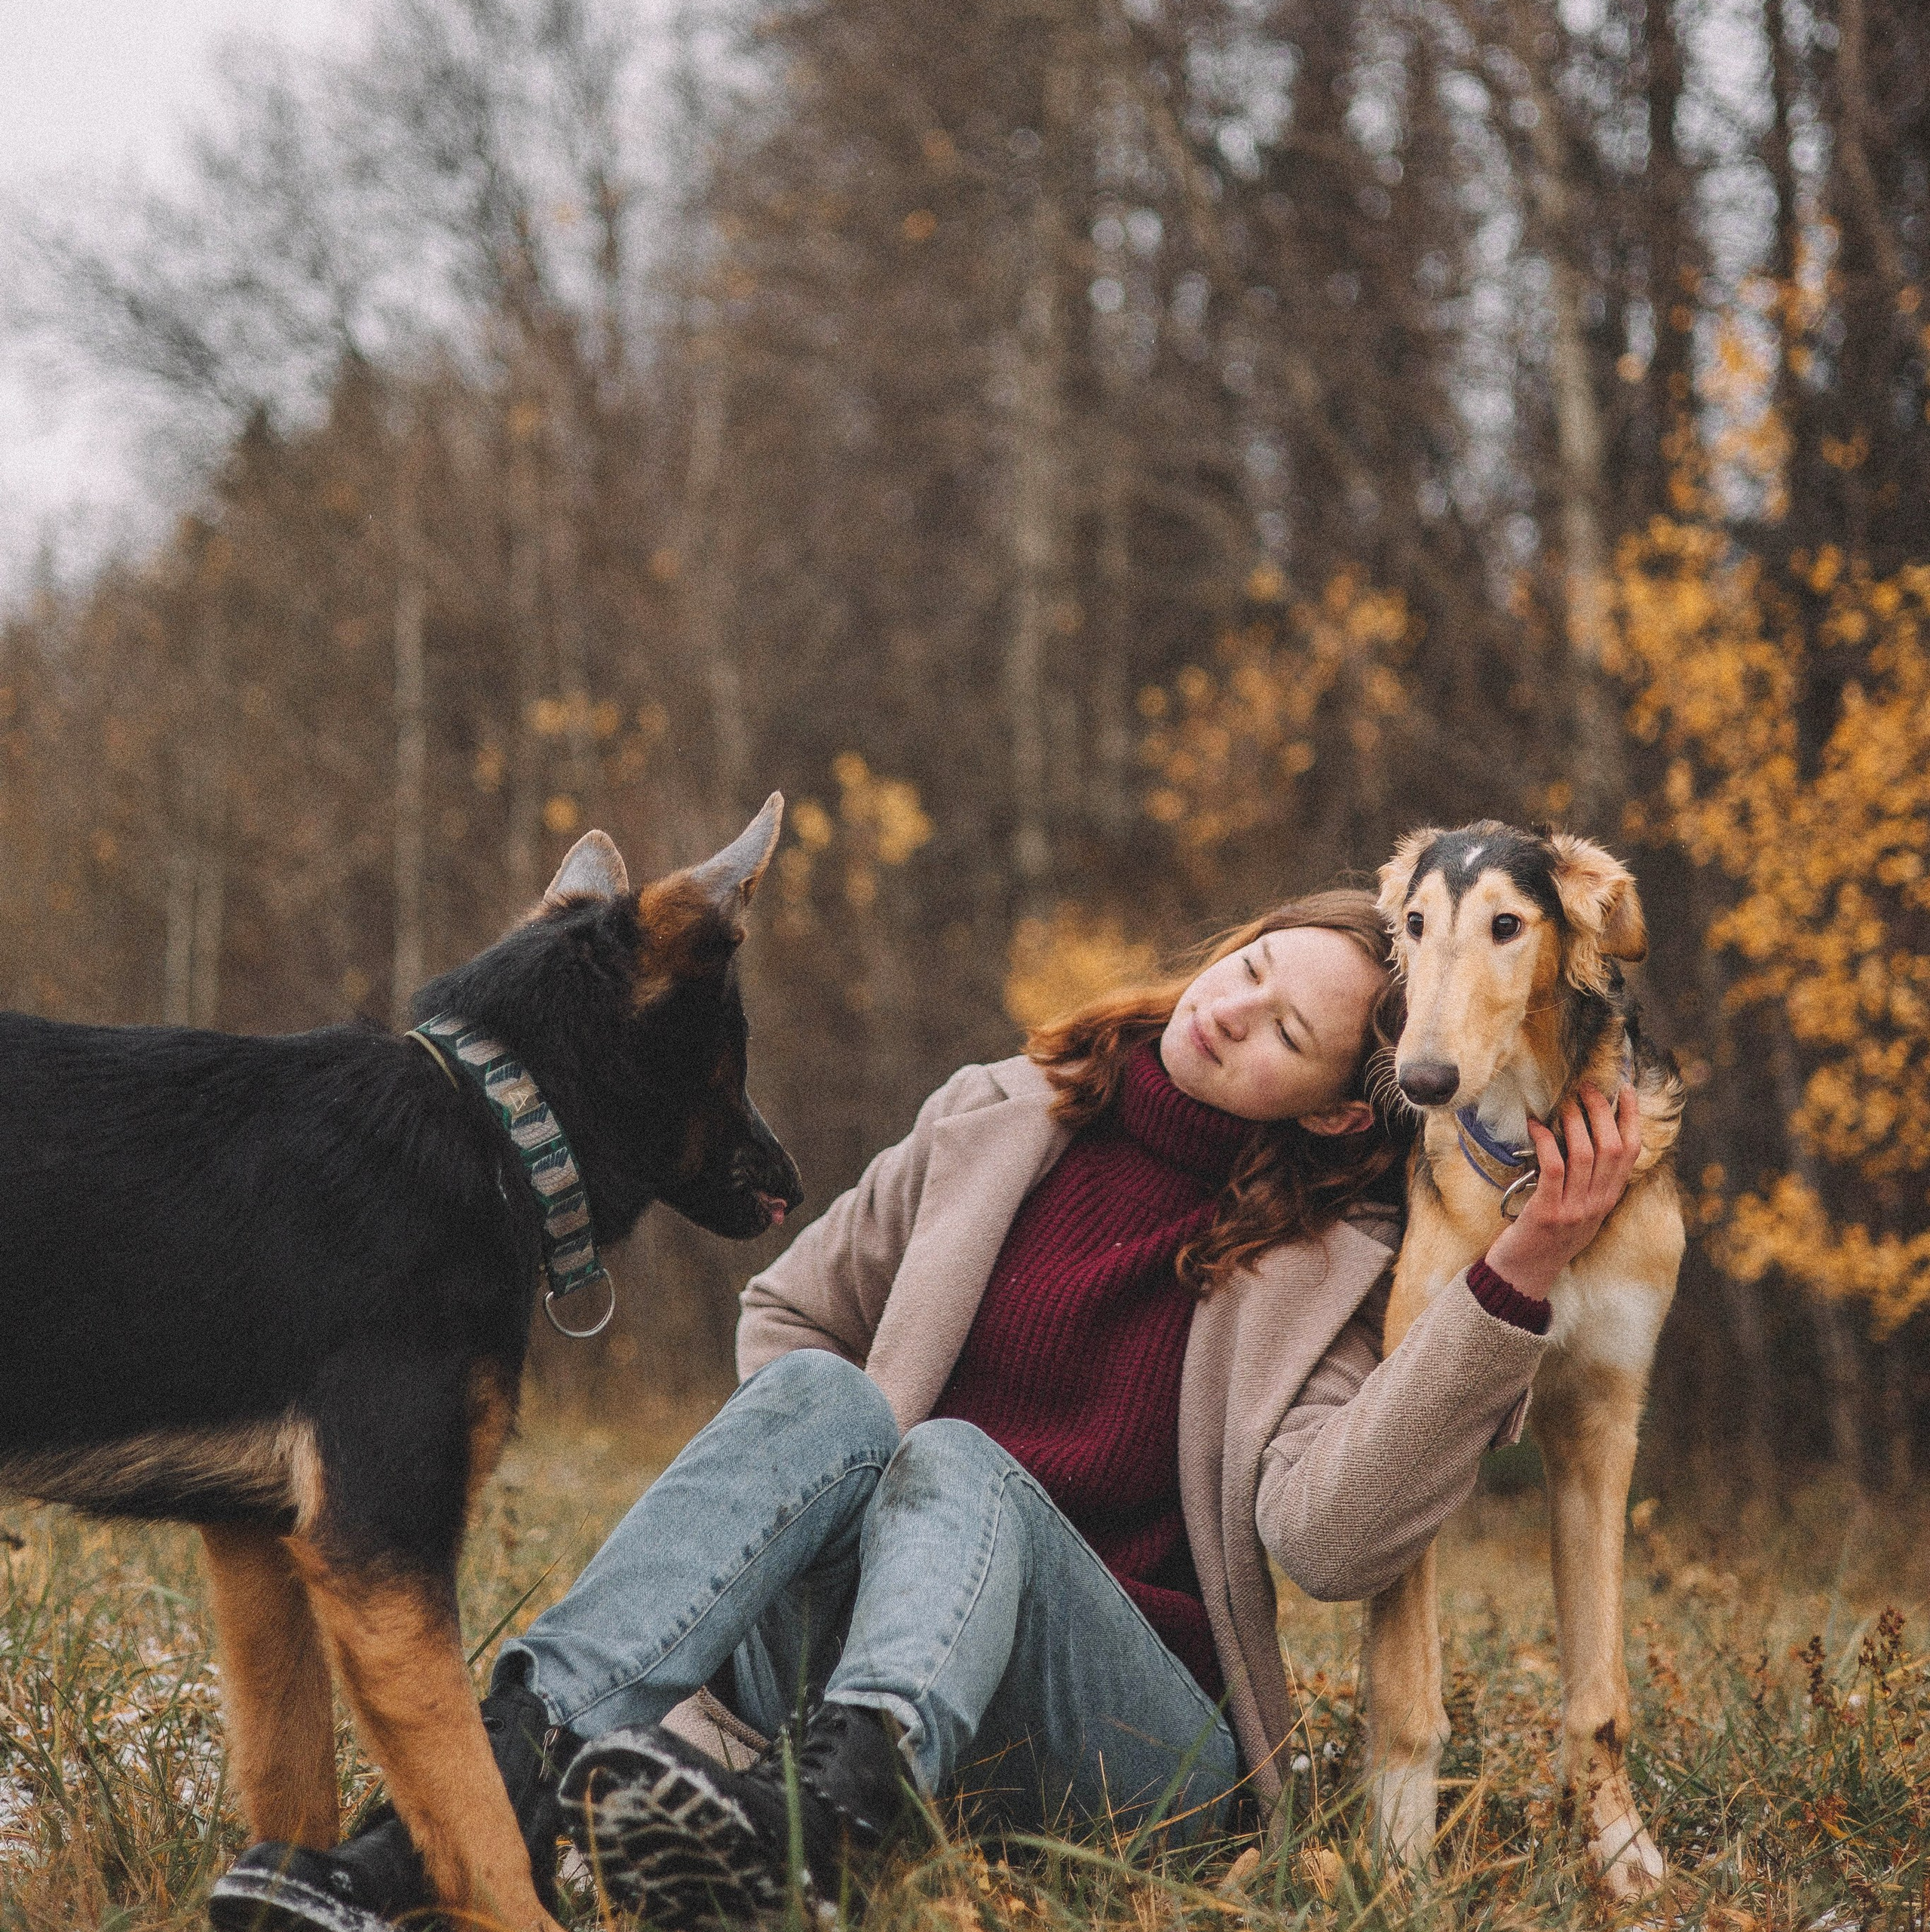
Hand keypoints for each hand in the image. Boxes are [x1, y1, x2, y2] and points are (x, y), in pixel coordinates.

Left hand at [1483, 1083, 1641, 1301]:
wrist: (1523, 1274)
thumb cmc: (1545, 1234)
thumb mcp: (1578, 1208)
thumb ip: (1587, 1179)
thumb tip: (1584, 1132)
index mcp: (1608, 1198)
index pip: (1631, 1152)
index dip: (1630, 1118)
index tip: (1623, 1089)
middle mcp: (1597, 1203)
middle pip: (1611, 1147)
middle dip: (1601, 1111)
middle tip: (1585, 1087)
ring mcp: (1575, 1209)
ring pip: (1586, 1154)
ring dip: (1574, 1122)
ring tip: (1562, 1104)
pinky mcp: (1548, 1212)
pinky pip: (1554, 1168)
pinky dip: (1547, 1142)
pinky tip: (1535, 1127)